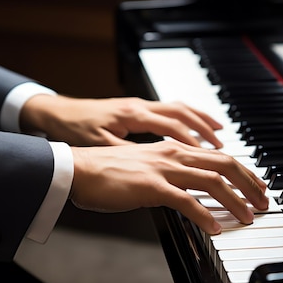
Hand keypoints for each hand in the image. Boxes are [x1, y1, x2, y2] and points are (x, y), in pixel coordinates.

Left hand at [20, 95, 223, 147]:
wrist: (56, 118)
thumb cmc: (75, 135)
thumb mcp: (103, 153)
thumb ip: (134, 162)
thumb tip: (159, 177)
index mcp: (133, 117)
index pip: (175, 129)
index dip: (196, 147)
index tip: (213, 165)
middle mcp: (141, 108)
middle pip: (185, 115)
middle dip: (208, 131)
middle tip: (226, 150)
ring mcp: (140, 106)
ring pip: (181, 109)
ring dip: (204, 122)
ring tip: (221, 137)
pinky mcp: (138, 109)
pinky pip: (172, 110)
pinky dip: (190, 118)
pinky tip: (198, 129)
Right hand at [69, 140, 268, 234]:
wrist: (78, 169)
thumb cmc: (109, 170)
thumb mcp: (148, 166)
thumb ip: (171, 174)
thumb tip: (190, 190)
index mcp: (174, 148)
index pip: (219, 157)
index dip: (244, 171)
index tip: (257, 186)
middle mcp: (174, 154)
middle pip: (225, 164)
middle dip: (250, 184)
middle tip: (263, 202)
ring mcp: (164, 168)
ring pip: (212, 182)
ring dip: (235, 201)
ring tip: (248, 217)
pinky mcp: (151, 186)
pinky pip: (186, 201)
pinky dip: (204, 215)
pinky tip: (214, 228)